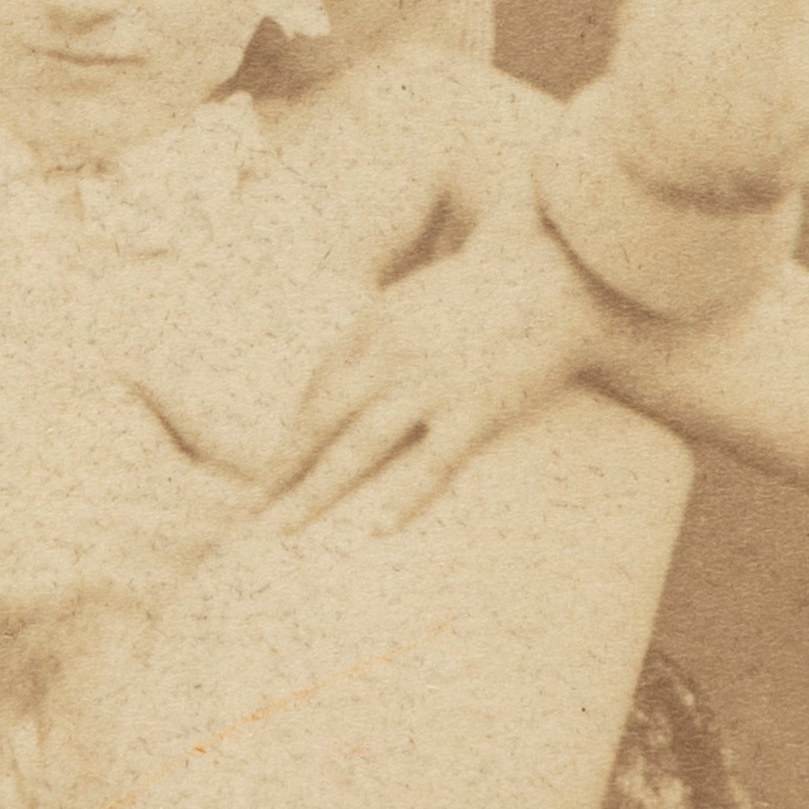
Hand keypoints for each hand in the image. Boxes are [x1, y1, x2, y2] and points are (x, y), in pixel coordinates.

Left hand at [264, 207, 605, 536]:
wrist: (560, 277)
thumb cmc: (492, 289)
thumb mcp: (419, 300)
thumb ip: (384, 337)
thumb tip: (356, 382)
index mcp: (374, 324)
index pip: (318, 387)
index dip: (292, 434)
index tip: (271, 473)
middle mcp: (390, 354)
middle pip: (319, 422)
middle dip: (280, 471)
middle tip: (248, 516)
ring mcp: (430, 383)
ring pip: (357, 448)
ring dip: (313, 494)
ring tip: (283, 531)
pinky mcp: (475, 408)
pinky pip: (431, 464)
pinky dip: (403, 499)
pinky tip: (378, 532)